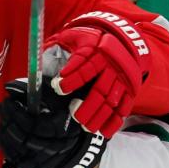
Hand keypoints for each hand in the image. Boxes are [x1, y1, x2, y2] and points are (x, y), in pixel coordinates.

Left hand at [0, 79, 107, 167]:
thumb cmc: (68, 115)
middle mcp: (52, 148)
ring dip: (4, 131)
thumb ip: (38, 90)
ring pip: (16, 149)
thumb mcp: (60, 99)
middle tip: (3, 107)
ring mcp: (43, 160)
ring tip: (3, 118)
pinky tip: (4, 133)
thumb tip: (11, 86)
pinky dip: (6, 145)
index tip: (9, 101)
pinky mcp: (36, 167)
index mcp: (60, 130)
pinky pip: (15, 158)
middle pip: (22, 137)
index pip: (32, 124)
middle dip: (8, 120)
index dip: (16, 113)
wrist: (79, 143)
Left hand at [44, 12, 150, 136]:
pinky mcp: (130, 88)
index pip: (83, 65)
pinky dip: (115, 120)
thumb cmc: (91, 39)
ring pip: (112, 100)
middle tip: (74, 114)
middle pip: (99, 88)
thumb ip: (58, 46)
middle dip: (87, 105)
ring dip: (99, 116)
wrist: (123, 37)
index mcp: (96, 49)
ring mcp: (122, 78)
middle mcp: (111, 65)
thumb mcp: (74, 36)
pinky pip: (124, 106)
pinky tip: (105, 131)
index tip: (58, 87)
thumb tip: (39, 63)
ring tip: (86, 126)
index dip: (71, 78)